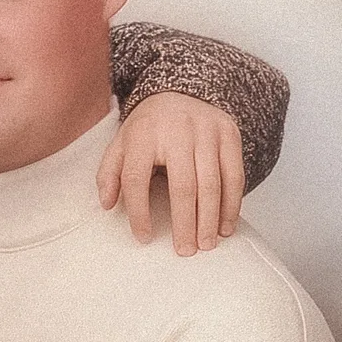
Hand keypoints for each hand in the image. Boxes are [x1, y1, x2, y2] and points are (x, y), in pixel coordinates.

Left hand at [96, 92, 244, 255]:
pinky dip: (232, 204)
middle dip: (185, 222)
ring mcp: (207, 131)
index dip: (139, 212)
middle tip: (185, 250)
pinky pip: (234, 174)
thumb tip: (106, 204)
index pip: (137, 179)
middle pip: (183, 185)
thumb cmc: (148, 128)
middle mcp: (178, 131)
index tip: (143, 237)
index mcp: (144, 135)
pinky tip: (225, 226)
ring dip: (211, 218)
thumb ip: (110, 173)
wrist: (180, 91)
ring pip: (212, 182)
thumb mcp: (121, 144)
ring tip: (206, 244)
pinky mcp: (229, 133)